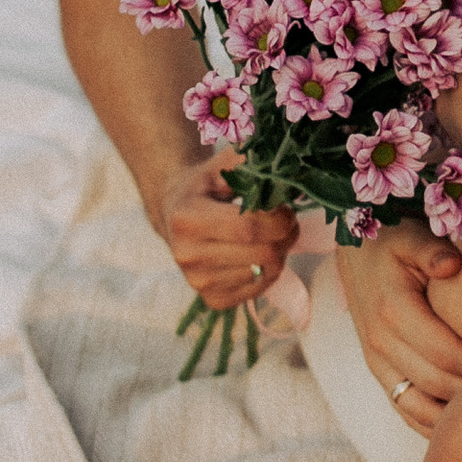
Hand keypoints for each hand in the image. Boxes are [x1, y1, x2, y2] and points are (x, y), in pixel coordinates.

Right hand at [154, 152, 299, 309]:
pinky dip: (269, 272)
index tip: (287, 208)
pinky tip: (260, 254)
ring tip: (272, 235)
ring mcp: (198, 281)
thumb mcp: (220, 166)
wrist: (173, 213)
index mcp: (187, 219)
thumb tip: (288, 166)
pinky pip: (258, 291)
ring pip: (266, 273)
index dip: (279, 218)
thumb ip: (250, 162)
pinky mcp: (211, 299)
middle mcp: (187, 255)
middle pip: (262, 253)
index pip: (249, 226)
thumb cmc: (204, 186)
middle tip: (288, 221)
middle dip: (286, 235)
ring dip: (281, 253)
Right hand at [335, 229, 461, 432]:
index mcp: (393, 311)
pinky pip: (403, 409)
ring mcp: (376, 363)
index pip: (444, 352)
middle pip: (436, 383)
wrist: (359, 256)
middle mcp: (380, 343)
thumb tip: (451, 265)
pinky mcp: (379, 373)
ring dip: (452, 417)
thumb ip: (431, 250)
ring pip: (416, 407)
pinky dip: (431, 424)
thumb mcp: (411, 236)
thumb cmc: (395, 242)